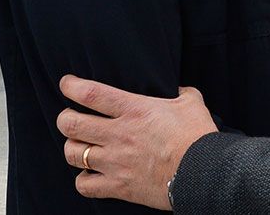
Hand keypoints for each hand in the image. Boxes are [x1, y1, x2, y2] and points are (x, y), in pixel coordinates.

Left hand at [56, 75, 217, 210]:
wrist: (204, 172)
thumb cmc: (198, 137)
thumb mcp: (191, 102)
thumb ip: (179, 92)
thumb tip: (176, 89)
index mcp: (135, 110)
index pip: (90, 93)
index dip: (71, 86)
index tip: (67, 84)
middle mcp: (119, 134)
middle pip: (71, 124)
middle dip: (65, 119)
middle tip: (69, 118)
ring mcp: (115, 162)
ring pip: (72, 153)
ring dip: (73, 148)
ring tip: (81, 145)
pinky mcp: (118, 186)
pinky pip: (83, 185)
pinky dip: (83, 179)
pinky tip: (91, 174)